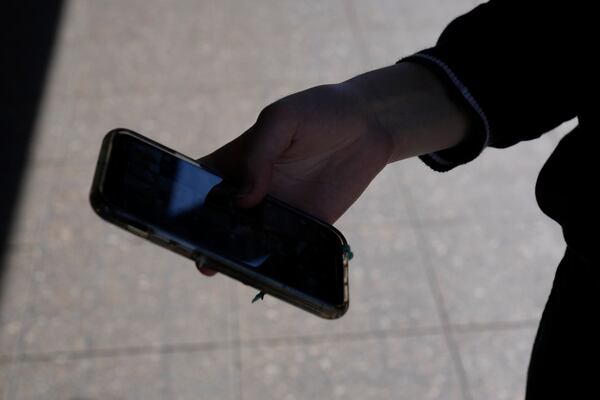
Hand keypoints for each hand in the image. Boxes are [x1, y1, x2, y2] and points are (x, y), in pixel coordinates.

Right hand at [196, 83, 392, 274]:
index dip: (183, 202)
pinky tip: (264, 274)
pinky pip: (286, 249)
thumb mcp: (282, 120)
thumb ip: (258, 155)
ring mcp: (278, 211)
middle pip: (220, 220)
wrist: (371, 125)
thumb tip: (244, 200)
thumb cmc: (320, 111)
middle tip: (199, 254)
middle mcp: (253, 191)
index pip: (201, 185)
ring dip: (236, 256)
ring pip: (249, 241)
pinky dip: (273, 263)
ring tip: (223, 268)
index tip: (171, 220)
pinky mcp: (307, 227)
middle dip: (206, 238)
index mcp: (239, 161)